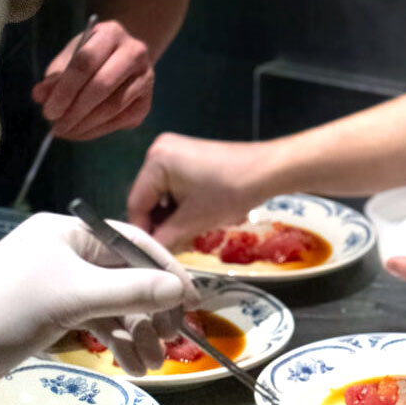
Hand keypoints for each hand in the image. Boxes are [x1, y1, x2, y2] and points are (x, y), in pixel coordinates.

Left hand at [0, 212, 198, 395]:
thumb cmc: (9, 309)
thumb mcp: (75, 297)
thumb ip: (133, 291)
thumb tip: (182, 289)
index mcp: (71, 231)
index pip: (133, 243)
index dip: (167, 270)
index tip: (194, 300)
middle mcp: (69, 251)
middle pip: (127, 276)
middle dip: (152, 310)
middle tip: (174, 340)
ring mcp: (61, 283)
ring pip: (115, 303)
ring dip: (137, 332)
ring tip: (153, 363)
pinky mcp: (54, 311)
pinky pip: (97, 320)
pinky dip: (116, 341)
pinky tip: (133, 365)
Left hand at [31, 20, 153, 139]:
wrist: (121, 61)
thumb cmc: (90, 58)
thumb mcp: (68, 60)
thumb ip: (54, 78)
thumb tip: (40, 96)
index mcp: (111, 33)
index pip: (86, 62)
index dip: (65, 89)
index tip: (48, 111)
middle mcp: (135, 52)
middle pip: (103, 84)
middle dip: (75, 110)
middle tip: (56, 126)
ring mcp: (146, 77)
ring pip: (114, 106)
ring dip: (85, 124)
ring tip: (65, 131)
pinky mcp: (147, 102)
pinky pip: (121, 120)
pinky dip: (97, 131)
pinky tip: (81, 132)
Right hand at [127, 133, 270, 247]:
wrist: (269, 170)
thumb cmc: (230, 192)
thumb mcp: (192, 221)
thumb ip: (163, 239)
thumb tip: (148, 254)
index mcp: (156, 160)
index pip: (136, 203)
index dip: (142, 233)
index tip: (150, 254)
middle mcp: (160, 150)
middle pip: (148, 197)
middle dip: (159, 224)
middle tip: (170, 247)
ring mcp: (176, 150)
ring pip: (162, 194)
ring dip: (171, 216)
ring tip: (186, 234)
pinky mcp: (190, 155)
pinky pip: (174, 185)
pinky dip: (181, 203)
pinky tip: (195, 218)